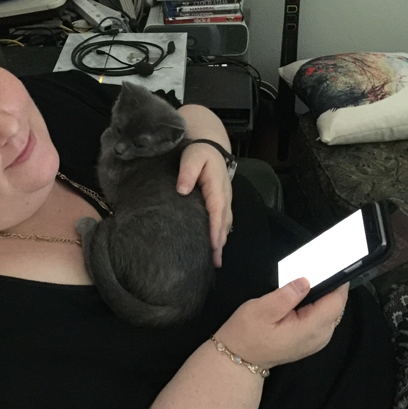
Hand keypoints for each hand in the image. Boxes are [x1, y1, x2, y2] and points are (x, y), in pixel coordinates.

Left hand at [177, 142, 232, 267]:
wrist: (210, 145)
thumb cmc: (199, 152)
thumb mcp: (192, 157)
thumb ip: (187, 172)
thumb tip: (182, 190)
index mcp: (216, 188)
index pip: (216, 213)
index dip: (215, 230)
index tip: (212, 247)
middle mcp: (224, 197)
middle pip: (223, 223)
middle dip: (220, 244)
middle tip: (215, 263)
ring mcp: (225, 200)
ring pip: (225, 224)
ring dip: (222, 242)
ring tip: (216, 260)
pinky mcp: (222, 202)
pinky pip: (224, 221)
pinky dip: (221, 235)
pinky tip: (216, 246)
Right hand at [216, 279, 349, 368]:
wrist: (240, 358)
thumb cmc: (247, 334)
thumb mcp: (261, 310)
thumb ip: (286, 295)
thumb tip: (306, 281)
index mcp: (310, 329)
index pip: (336, 301)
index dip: (337, 282)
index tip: (332, 265)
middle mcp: (320, 337)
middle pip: (336, 306)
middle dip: (329, 286)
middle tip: (313, 269)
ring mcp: (317, 340)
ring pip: (331, 311)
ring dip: (322, 295)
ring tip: (306, 281)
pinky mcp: (312, 340)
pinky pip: (323, 318)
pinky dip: (317, 305)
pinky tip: (303, 297)